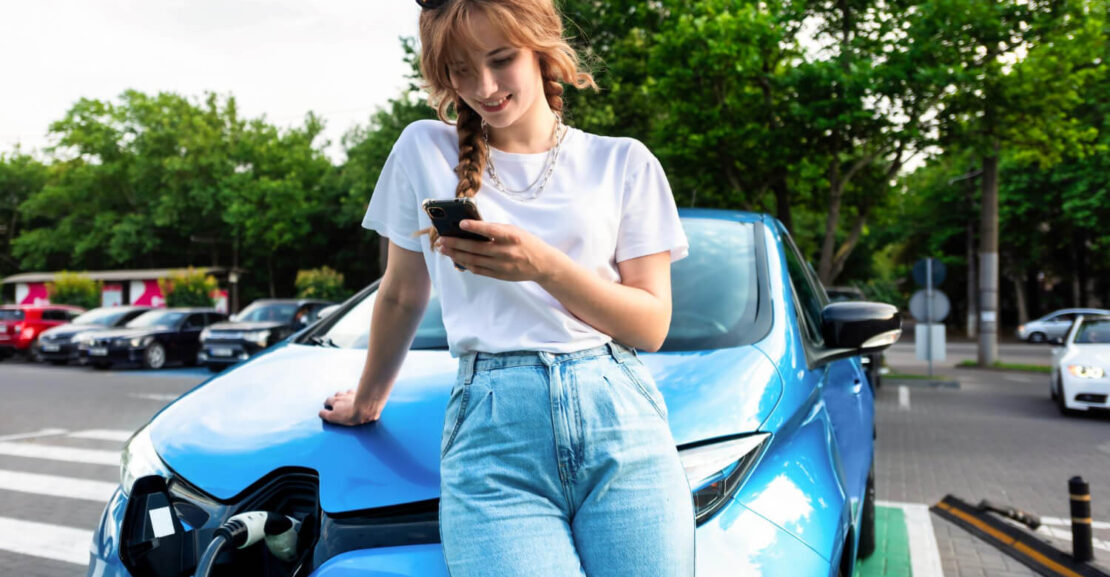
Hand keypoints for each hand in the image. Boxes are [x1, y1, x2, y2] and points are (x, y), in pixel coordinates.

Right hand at [319, 389, 378, 425]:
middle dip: (336, 397)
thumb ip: (326, 415)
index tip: (327, 406)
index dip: (327, 403)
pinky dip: (356, 393)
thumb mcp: (334, 417)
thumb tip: (320, 413)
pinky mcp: (362, 394)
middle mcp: (343, 395)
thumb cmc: (350, 414)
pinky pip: (358, 391)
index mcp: (335, 401)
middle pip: (337, 394)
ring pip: (346, 392)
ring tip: (347, 398)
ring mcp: (352, 393)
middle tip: (337, 402)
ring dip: (346, 394)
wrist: (365, 407)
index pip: (328, 400)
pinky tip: (359, 396)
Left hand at [434, 220, 560, 282]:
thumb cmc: (526, 243)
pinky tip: (456, 259)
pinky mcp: (500, 275)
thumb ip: (496, 230)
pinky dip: (466, 264)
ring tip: (443, 249)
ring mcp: (502, 266)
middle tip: (441, 240)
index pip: (491, 231)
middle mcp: (506, 252)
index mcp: (512, 237)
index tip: (461, 224)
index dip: (476, 227)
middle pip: (477, 248)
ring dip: (456, 255)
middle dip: (456, 244)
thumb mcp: (515, 231)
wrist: (543, 264)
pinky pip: (479, 270)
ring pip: (474, 260)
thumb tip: (471, 228)